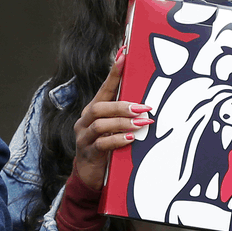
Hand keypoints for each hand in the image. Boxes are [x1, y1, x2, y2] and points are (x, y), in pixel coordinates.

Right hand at [72, 48, 151, 191]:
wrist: (88, 174)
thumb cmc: (105, 147)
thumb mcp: (114, 129)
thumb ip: (123, 116)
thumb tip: (147, 104)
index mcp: (92, 110)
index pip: (104, 88)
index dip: (114, 73)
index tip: (124, 56)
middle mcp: (85, 121)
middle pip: (100, 106)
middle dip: (122, 106)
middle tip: (143, 107)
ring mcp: (84, 137)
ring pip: (100, 124)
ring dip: (123, 123)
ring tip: (141, 123)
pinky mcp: (88, 153)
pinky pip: (102, 144)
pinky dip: (117, 140)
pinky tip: (130, 139)